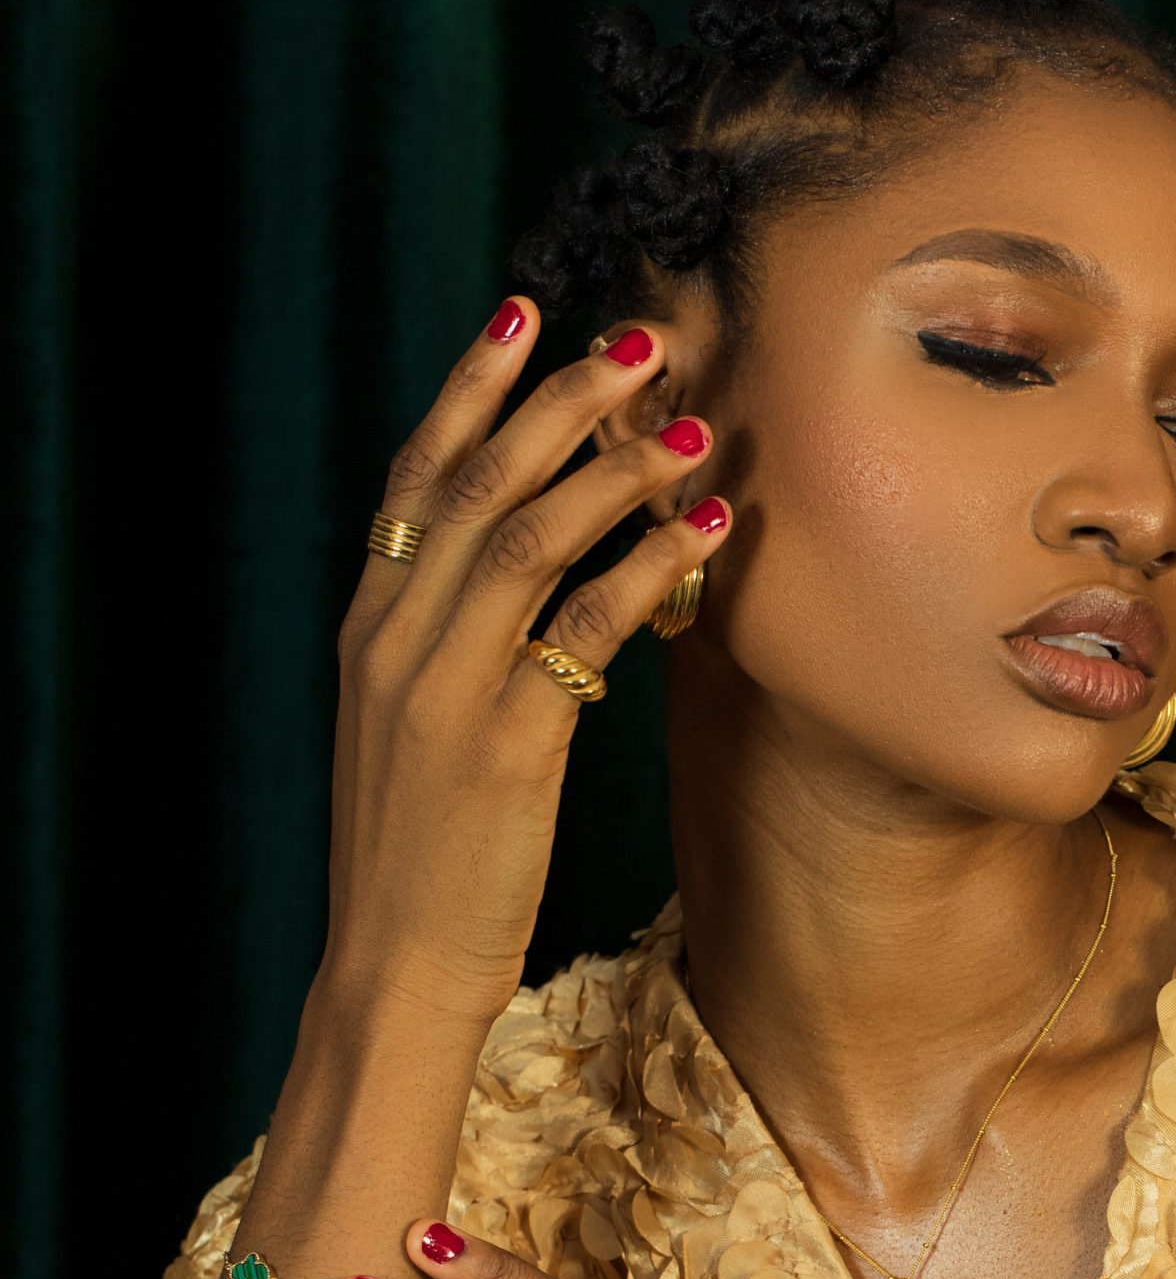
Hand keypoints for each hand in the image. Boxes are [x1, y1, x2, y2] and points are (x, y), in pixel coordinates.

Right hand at [325, 305, 731, 1030]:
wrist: (395, 964)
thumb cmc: (424, 854)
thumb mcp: (410, 731)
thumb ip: (447, 645)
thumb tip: (516, 573)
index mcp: (370, 630)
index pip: (414, 480)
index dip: (469, 391)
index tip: (521, 314)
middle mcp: (396, 643)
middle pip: (477, 485)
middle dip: (558, 401)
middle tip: (637, 337)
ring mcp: (446, 691)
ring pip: (526, 540)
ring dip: (612, 471)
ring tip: (686, 425)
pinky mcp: (507, 747)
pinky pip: (582, 629)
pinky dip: (647, 570)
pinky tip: (701, 532)